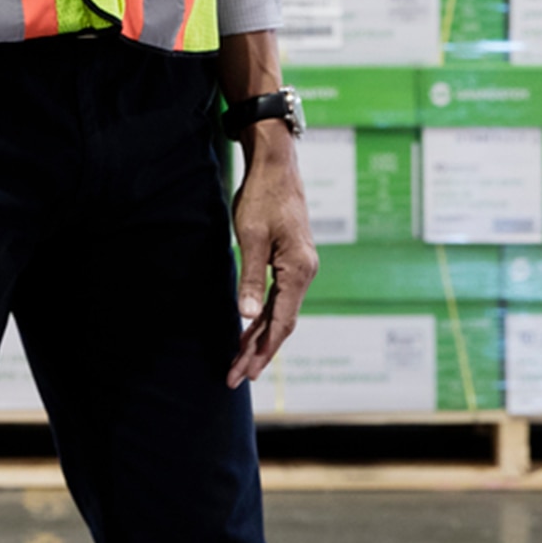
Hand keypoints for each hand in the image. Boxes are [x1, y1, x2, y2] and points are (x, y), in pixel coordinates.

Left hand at [224, 128, 315, 387]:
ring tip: (240, 362)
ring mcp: (300, 267)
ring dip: (260, 337)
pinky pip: (279, 297)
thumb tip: (245, 316)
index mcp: (298, 270)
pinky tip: (250, 328)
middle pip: (282, 323)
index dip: (261, 350)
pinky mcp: (291, 260)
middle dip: (258, 352)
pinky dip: (264, 316)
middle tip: (236, 378)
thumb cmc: (263, 197)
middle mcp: (305, 272)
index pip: (280, 322)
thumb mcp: (251, 237)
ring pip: (280, 312)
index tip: (243, 372)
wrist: (276, 164)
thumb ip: (250, 277)